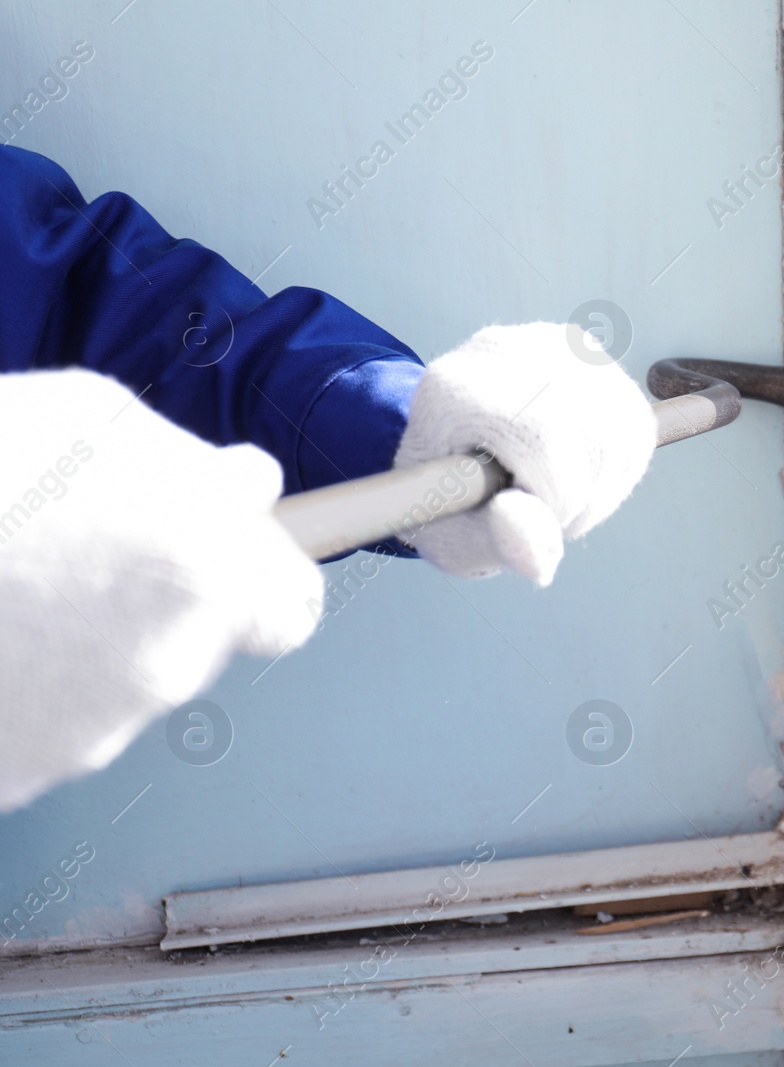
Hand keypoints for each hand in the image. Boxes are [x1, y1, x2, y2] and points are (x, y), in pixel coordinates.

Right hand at [0, 370, 323, 812]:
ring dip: (79, 644)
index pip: (290, 611)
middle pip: (193, 644)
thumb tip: (246, 491)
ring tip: (5, 584)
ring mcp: (85, 734)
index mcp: (209, 575)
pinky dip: (17, 689)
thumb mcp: (94, 417)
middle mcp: (164, 668)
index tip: (229, 556)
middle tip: (77, 547)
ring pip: (111, 687)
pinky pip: (39, 726)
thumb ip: (193, 467)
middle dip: (157, 600)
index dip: (259, 580)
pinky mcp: (16, 774)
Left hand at [392, 323, 655, 583]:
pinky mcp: (583, 350)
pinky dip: (621, 466)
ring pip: (622, 428)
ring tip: (560, 496)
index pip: (544, 439)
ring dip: (604, 484)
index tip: (530, 516)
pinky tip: (582, 475)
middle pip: (590, 431)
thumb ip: (502, 543)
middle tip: (549, 514)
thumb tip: (540, 560)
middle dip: (582, 494)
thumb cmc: (452, 501)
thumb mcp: (462, 536)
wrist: (450, 449)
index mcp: (453, 391)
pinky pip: (635, 423)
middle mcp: (500, 350)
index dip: (556, 495)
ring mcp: (545, 342)